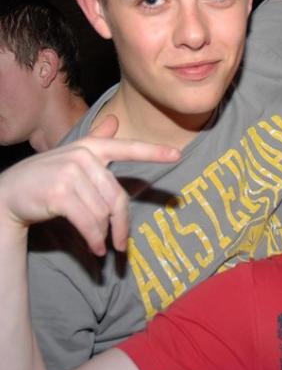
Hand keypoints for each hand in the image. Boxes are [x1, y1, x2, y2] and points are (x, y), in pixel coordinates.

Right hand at [0, 116, 179, 254]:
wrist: (8, 193)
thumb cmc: (46, 175)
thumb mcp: (72, 154)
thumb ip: (96, 140)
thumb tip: (114, 121)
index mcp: (91, 147)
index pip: (128, 148)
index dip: (153, 152)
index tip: (177, 155)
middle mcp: (83, 156)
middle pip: (117, 196)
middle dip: (122, 225)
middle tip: (124, 245)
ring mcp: (70, 174)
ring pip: (102, 212)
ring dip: (103, 234)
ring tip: (100, 244)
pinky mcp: (59, 195)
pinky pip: (88, 222)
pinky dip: (94, 239)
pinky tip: (96, 248)